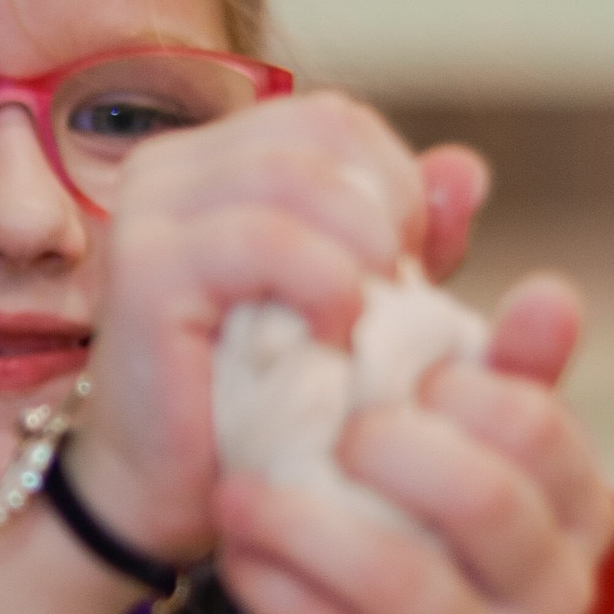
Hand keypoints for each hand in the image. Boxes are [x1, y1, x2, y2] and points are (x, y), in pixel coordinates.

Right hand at [70, 95, 488, 565]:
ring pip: (298, 175)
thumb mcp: (354, 303)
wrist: (174, 494)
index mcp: (213, 158)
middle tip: (393, 300)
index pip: (335, 119)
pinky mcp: (146, 270)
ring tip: (365, 321)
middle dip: (386, 214)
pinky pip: (267, 240)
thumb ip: (408, 235)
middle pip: (322, 130)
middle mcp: (168, 166)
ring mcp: (149, 212)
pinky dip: (326, 285)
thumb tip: (467, 170)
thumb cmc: (259, 401)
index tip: (403, 271)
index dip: (395, 185)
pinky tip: (334, 339)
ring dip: (362, 250)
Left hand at [212, 274, 613, 613]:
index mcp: (583, 513)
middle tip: (329, 430)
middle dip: (393, 452)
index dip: (461, 389)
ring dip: (307, 527)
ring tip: (239, 492)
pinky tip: (239, 555)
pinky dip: (278, 593)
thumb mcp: (463, 446)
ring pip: (404, 584)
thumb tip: (552, 290)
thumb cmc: (418, 531)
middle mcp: (558, 594)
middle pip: (488, 504)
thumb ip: (503, 368)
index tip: (394, 374)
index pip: (542, 430)